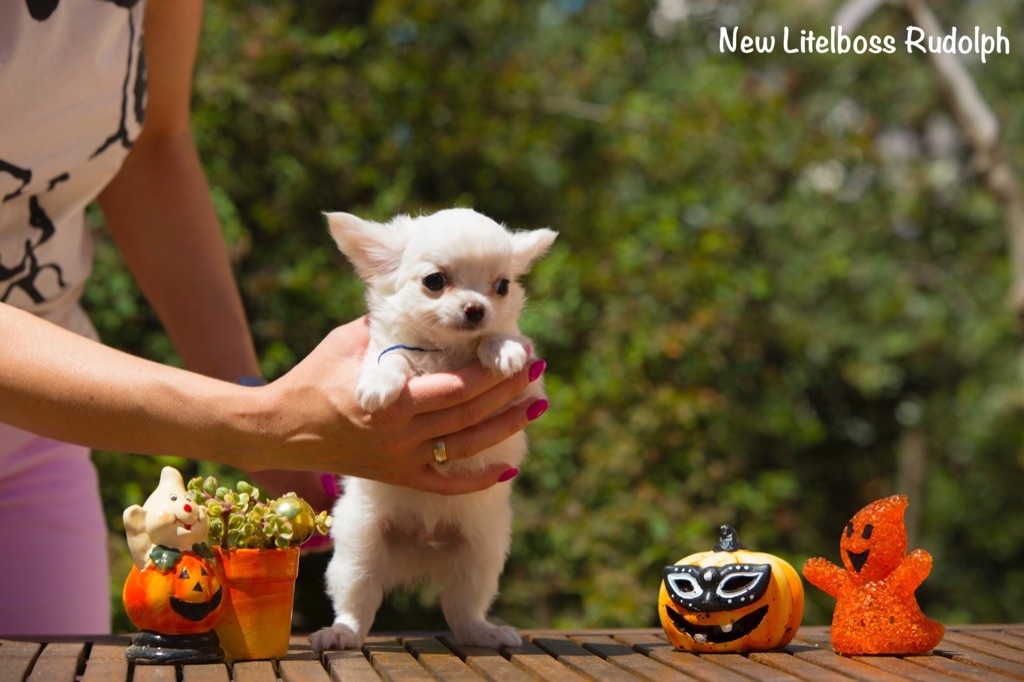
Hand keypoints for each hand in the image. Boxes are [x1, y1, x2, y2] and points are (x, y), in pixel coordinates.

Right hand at [248, 317, 546, 494]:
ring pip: (467, 448)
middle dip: (507, 391)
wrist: (279, 431)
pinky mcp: (398, 477)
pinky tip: (509, 467)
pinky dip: (479, 480)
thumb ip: (387, 327)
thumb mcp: (347, 342)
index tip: (516, 351)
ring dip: (506, 427)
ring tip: (537, 406)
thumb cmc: (311, 378)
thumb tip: (420, 303)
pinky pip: (446, 484)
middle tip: (536, 367)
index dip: (491, 373)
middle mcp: (400, 436)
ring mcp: (401, 461)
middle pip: (469, 416)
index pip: (455, 389)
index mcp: (390, 403)